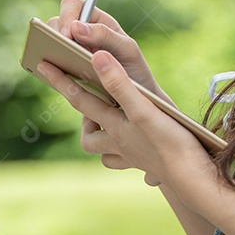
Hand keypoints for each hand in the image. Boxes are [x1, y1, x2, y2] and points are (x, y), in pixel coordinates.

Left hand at [36, 50, 214, 192]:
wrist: (193, 178)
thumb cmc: (169, 142)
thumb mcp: (143, 108)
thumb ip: (118, 83)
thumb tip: (95, 57)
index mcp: (113, 126)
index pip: (80, 99)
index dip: (60, 81)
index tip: (41, 65)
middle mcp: (117, 144)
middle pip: (88, 133)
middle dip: (82, 115)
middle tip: (82, 96)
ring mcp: (131, 158)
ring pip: (105, 151)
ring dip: (100, 137)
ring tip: (105, 122)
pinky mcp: (147, 166)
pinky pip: (127, 162)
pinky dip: (122, 155)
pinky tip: (130, 150)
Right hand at [47, 0, 173, 105]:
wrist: (138, 98)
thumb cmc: (134, 69)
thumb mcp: (127, 50)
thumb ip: (105, 35)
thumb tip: (75, 27)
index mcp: (96, 21)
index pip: (72, 5)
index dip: (66, 16)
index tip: (68, 34)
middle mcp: (80, 33)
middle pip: (55, 22)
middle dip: (54, 33)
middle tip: (60, 50)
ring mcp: (70, 52)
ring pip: (48, 43)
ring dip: (48, 49)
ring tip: (54, 61)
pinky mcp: (65, 71)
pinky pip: (49, 65)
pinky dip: (48, 68)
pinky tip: (53, 75)